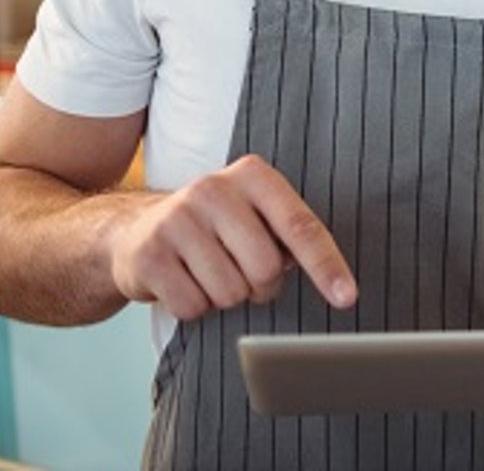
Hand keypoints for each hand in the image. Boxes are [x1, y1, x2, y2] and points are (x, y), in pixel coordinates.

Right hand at [108, 154, 356, 320]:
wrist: (136, 230)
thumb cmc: (215, 228)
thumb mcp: (255, 216)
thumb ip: (290, 236)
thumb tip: (332, 283)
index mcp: (252, 175)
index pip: (300, 225)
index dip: (326, 265)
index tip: (347, 297)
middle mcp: (213, 188)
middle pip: (266, 268)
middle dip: (261, 286)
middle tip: (242, 273)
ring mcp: (177, 219)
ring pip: (230, 292)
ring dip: (226, 297)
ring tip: (208, 273)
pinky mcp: (149, 253)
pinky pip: (193, 306)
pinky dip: (195, 307)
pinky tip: (183, 281)